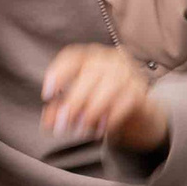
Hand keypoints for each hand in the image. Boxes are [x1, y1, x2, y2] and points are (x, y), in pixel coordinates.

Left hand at [41, 44, 168, 151]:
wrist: (138, 110)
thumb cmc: (104, 100)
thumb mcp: (80, 103)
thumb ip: (62, 109)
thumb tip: (48, 121)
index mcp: (91, 56)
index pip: (72, 56)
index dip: (58, 73)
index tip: (47, 94)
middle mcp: (110, 59)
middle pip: (89, 74)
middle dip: (74, 101)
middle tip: (63, 122)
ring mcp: (127, 72)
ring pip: (108, 88)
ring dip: (92, 111)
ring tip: (81, 128)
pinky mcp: (139, 90)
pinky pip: (124, 102)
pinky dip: (110, 117)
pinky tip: (101, 129)